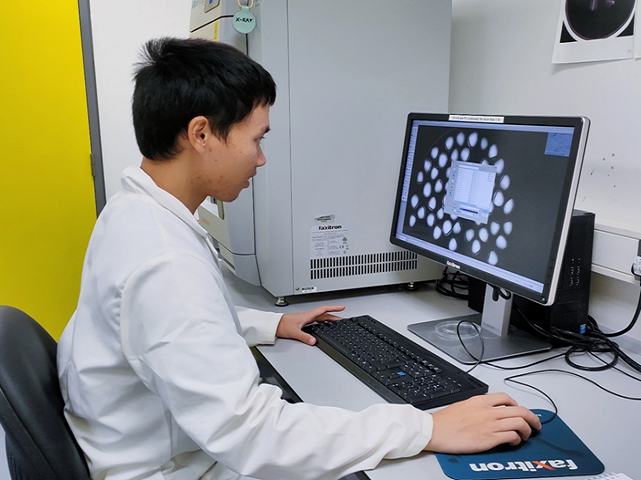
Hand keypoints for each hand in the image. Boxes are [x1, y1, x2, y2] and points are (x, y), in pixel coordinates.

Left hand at [276, 305, 344, 344]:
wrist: (274, 325)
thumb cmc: (282, 325)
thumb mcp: (294, 332)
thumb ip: (305, 337)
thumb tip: (313, 341)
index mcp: (307, 316)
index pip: (323, 310)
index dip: (333, 308)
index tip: (341, 308)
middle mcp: (307, 316)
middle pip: (324, 314)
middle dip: (334, 315)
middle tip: (342, 318)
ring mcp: (305, 319)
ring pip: (320, 317)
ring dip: (328, 318)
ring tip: (335, 321)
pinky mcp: (302, 322)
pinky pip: (315, 320)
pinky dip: (322, 321)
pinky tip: (323, 325)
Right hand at [424, 393, 540, 453]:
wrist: (435, 431)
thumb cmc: (445, 421)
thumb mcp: (463, 405)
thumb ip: (478, 406)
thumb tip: (489, 410)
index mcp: (480, 401)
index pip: (507, 398)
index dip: (518, 405)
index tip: (521, 411)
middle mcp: (487, 411)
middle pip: (520, 410)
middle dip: (532, 417)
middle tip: (536, 423)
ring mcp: (489, 424)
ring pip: (520, 423)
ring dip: (528, 430)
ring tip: (527, 434)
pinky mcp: (489, 438)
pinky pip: (512, 436)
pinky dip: (517, 439)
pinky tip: (514, 441)